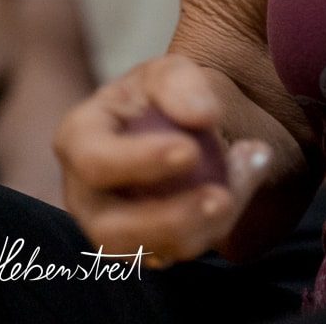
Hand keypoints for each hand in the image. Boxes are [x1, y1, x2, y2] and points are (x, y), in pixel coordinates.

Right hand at [54, 53, 273, 266]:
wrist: (178, 124)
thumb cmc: (161, 94)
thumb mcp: (168, 71)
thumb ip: (180, 83)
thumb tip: (202, 117)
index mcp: (79, 138)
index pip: (95, 161)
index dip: (138, 162)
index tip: (191, 150)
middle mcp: (85, 194)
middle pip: (113, 230)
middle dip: (171, 219)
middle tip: (222, 197)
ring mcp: (112, 228)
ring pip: (151, 252)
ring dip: (204, 227)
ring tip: (244, 182)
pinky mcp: (146, 248)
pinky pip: (180, 251)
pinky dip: (218, 223)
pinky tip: (245, 183)